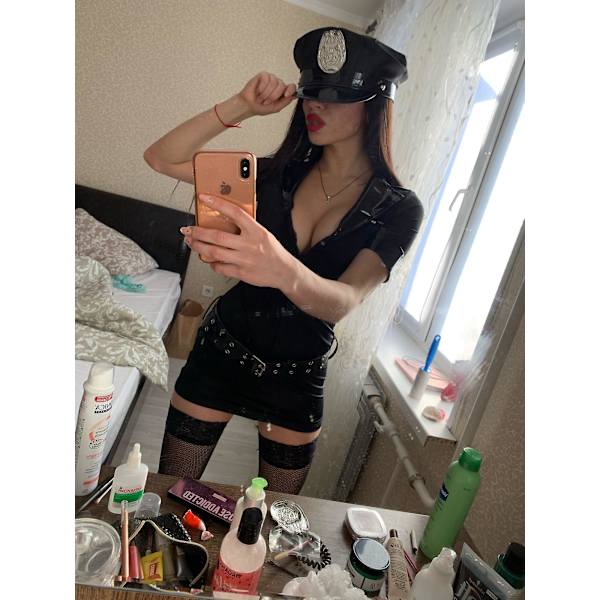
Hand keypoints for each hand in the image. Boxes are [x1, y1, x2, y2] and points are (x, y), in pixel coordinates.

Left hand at [181, 194, 297, 288]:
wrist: (284, 272)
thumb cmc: (272, 251)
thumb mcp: (263, 233)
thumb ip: (246, 227)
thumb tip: (226, 217)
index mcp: (256, 231)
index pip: (235, 213)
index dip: (218, 204)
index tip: (204, 198)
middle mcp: (249, 245)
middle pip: (217, 236)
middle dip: (198, 232)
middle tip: (188, 230)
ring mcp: (244, 260)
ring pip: (214, 252)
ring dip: (199, 247)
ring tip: (192, 243)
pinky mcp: (241, 272)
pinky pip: (220, 268)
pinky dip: (211, 263)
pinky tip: (209, 259)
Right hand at [237, 72, 296, 116]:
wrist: (248, 106)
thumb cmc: (260, 107)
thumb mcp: (276, 108)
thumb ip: (286, 101)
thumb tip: (294, 96)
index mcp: (282, 92)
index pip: (291, 87)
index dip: (291, 90)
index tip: (286, 95)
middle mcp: (277, 84)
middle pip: (282, 85)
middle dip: (273, 96)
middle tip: (266, 101)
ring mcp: (270, 79)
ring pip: (274, 82)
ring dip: (266, 93)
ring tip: (261, 97)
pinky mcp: (263, 75)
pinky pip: (266, 79)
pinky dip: (262, 87)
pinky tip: (258, 91)